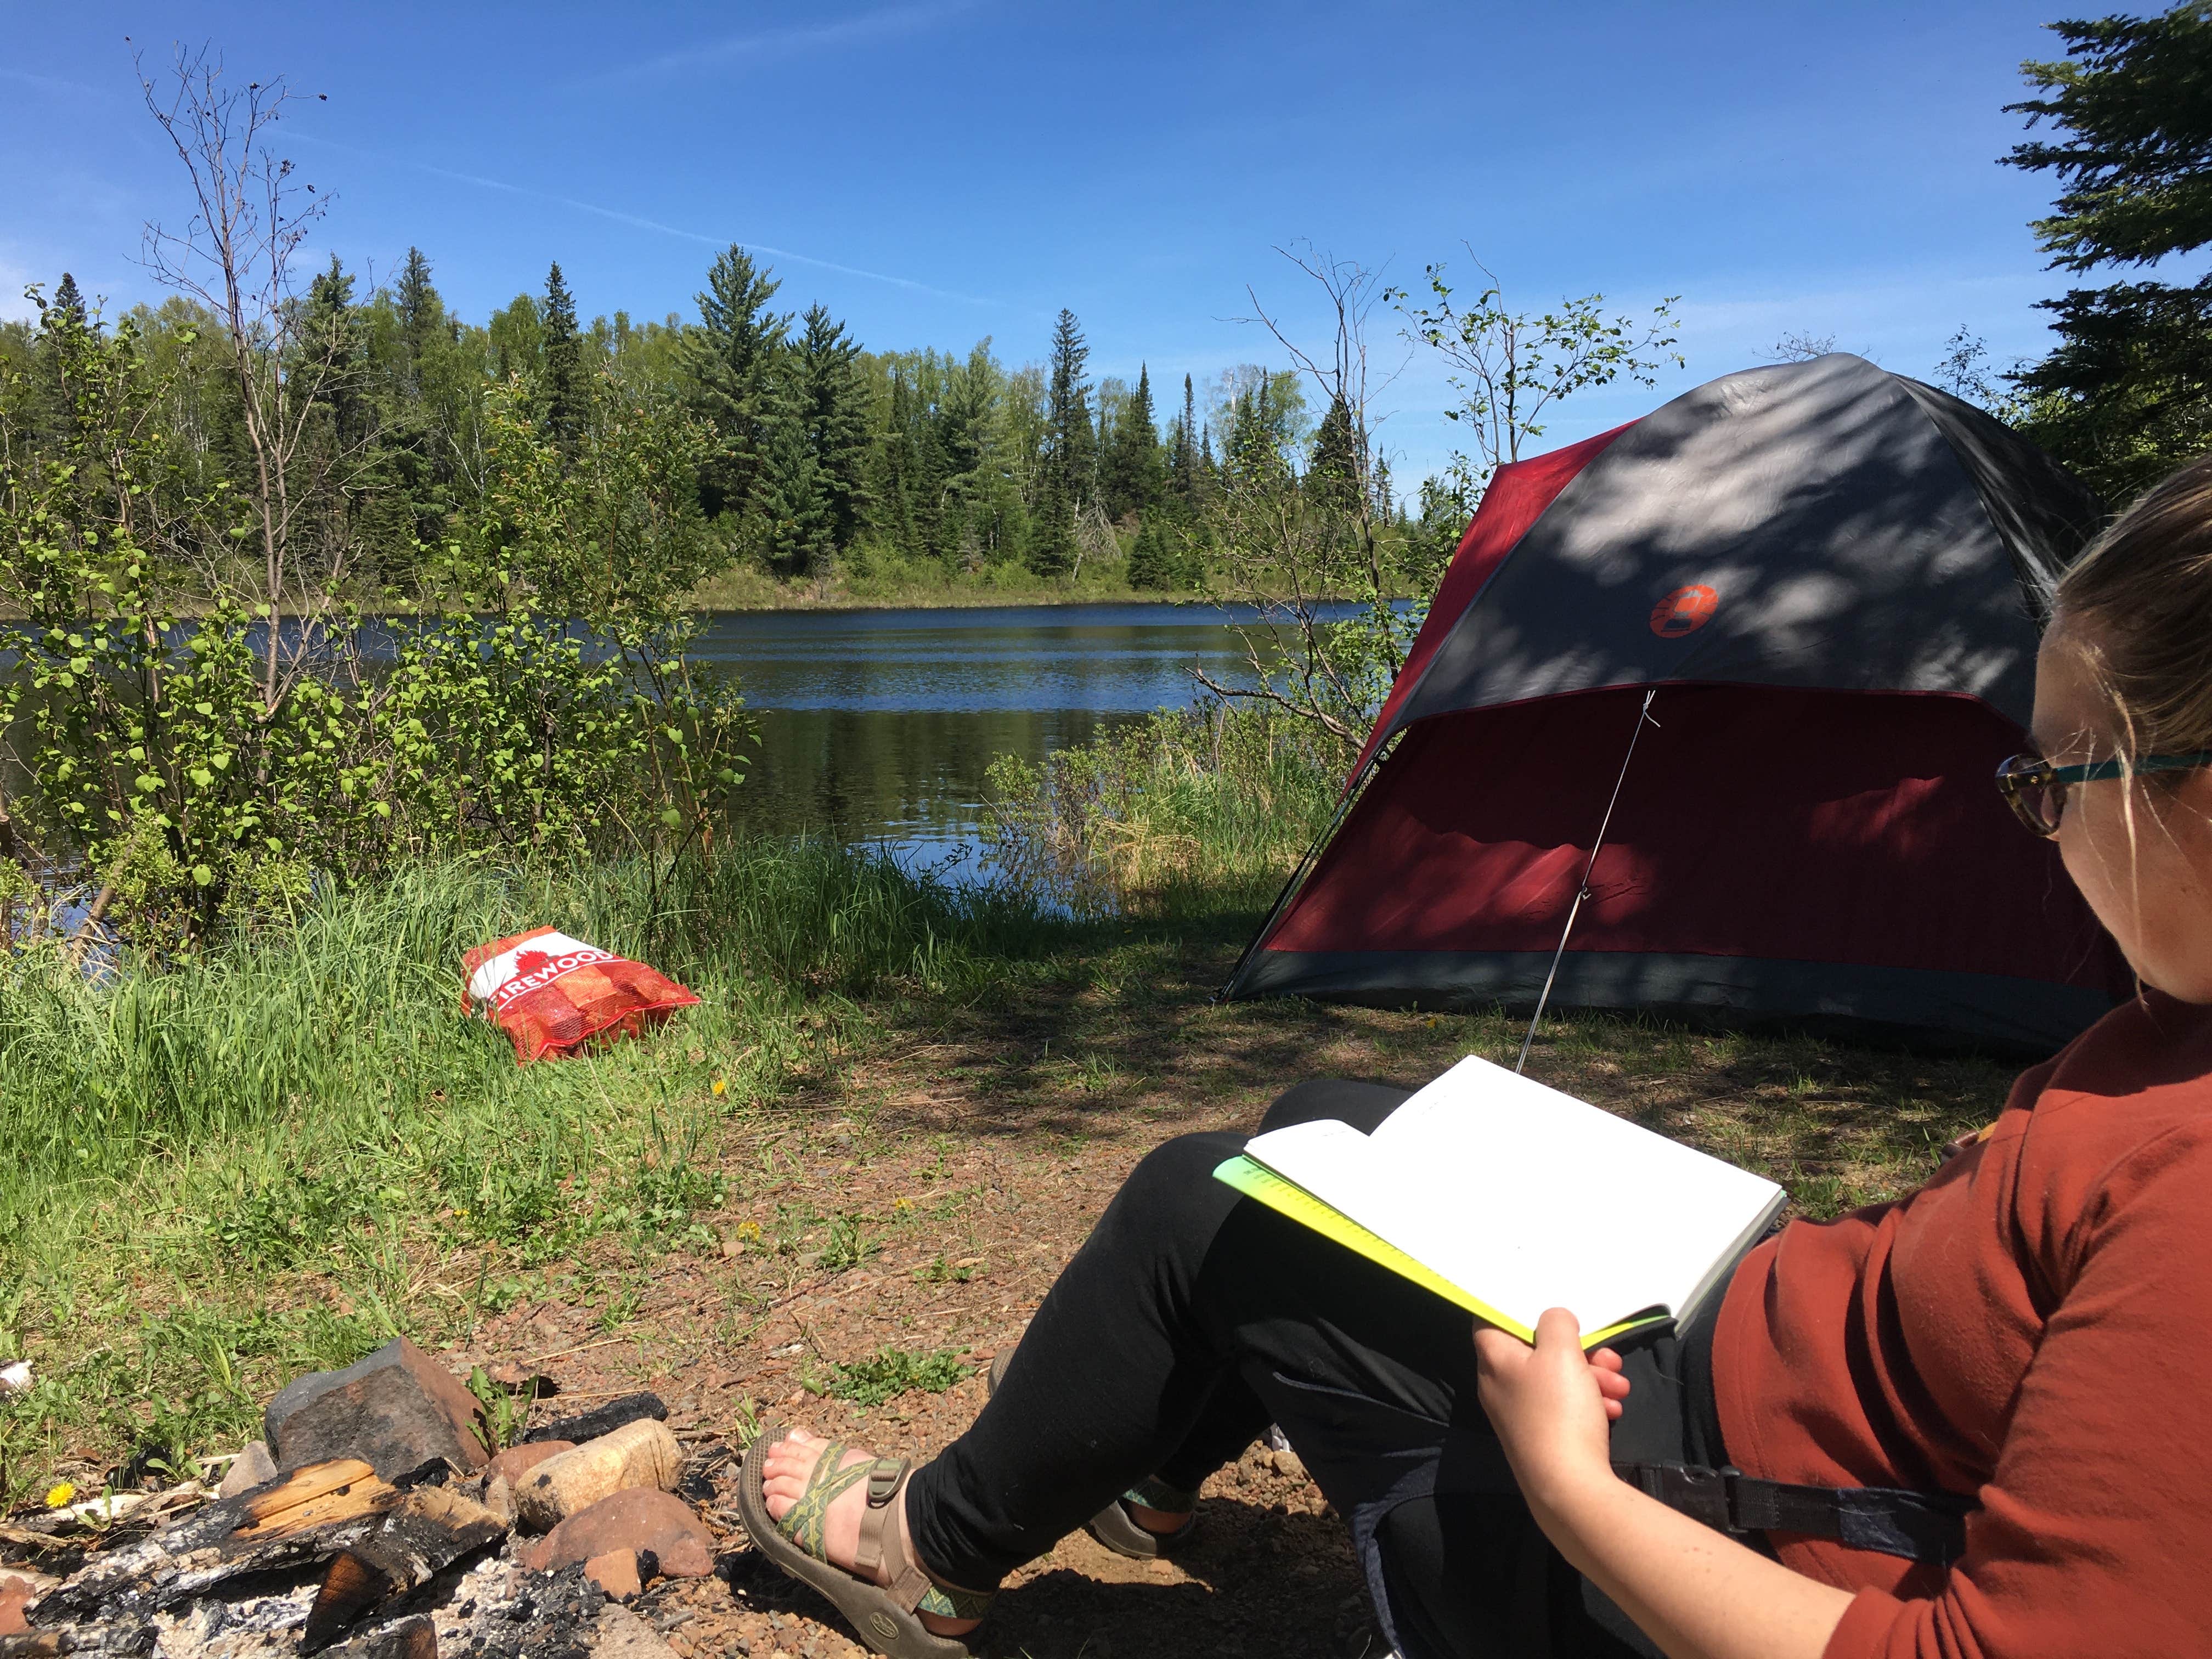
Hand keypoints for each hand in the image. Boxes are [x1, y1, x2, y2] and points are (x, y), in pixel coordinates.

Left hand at [1474, 1307, 1629, 1504]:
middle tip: (1606, 1357)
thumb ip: (1556, 1324)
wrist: (1570, 1489)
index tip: (1550, 1310)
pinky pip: (1564, 1407)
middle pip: (1536, 1352)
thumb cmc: (1558, 1413)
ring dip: (1592, 1377)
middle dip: (1579, 1351)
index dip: (1518, 1310)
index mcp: (1494, 1361)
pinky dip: (1589, 1403)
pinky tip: (1612, 1409)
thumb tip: (1553, 1320)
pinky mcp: (1541, 1437)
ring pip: (1557, 1380)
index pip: (1490, 1321)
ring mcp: (1520, 1414)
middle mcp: (1500, 1386)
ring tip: (1618, 1386)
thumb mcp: (1561, 1353)